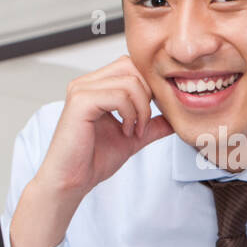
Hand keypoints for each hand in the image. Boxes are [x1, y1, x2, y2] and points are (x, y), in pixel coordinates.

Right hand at [10, 56, 172, 246]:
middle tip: (144, 124)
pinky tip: (126, 132)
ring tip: (134, 131)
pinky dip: (131, 114)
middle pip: (132, 67)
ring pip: (130, 81)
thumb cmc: (93, 160)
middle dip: (148, 96)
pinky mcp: (81, 102)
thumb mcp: (132, 138)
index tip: (151, 116)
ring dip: (141, 109)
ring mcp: (81, 90)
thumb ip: (152, 125)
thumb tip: (174, 118)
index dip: (149, 87)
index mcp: (95, 86)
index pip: (131, 66)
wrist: (72, 180)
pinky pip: (119, 95)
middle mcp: (86, 83)